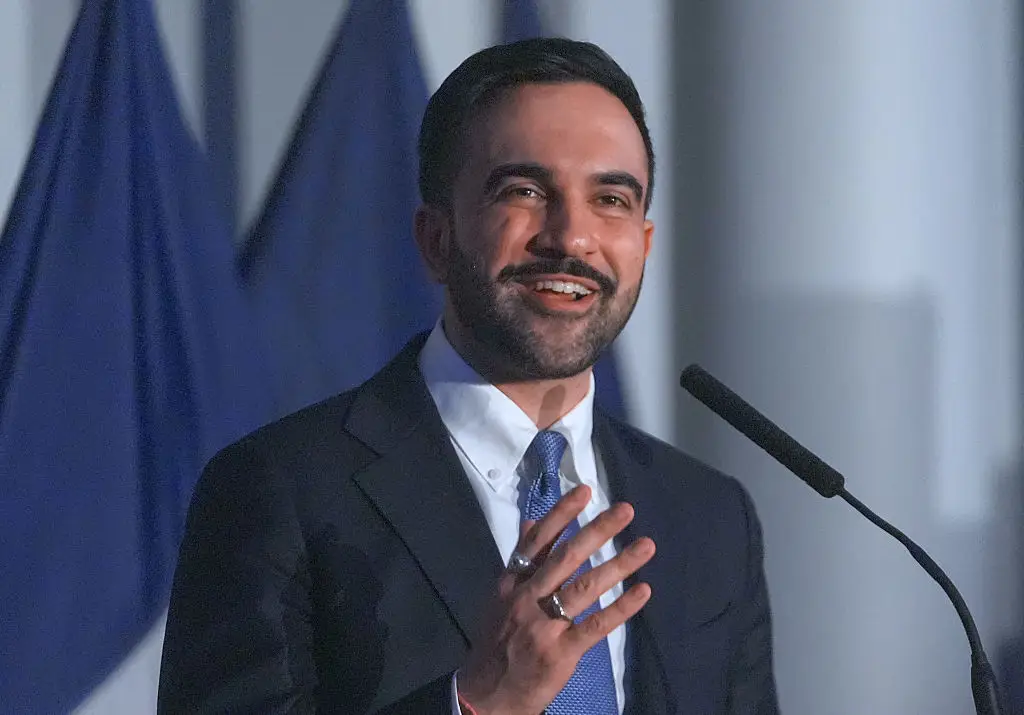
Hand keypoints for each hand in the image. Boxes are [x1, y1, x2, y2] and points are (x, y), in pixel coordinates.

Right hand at [457, 485, 655, 714]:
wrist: (487, 694)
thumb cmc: (498, 641)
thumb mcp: (501, 596)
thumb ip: (522, 559)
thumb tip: (530, 521)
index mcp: (512, 582)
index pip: (538, 540)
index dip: (562, 514)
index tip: (586, 491)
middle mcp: (527, 598)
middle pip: (567, 557)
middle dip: (598, 531)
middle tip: (626, 510)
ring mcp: (545, 626)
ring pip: (586, 587)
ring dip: (619, 564)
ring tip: (646, 546)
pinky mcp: (562, 652)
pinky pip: (596, 625)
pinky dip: (621, 608)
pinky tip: (643, 592)